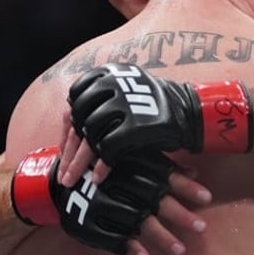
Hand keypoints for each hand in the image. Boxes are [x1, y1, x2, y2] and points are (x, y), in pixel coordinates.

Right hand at [11, 145, 208, 254]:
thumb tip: (194, 171)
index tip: (207, 197)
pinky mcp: (90, 220)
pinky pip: (111, 237)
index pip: (163, 175)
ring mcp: (105, 204)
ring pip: (137, 222)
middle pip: (154, 201)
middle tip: (201, 227)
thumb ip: (160, 166)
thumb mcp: (129, 159)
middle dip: (179, 214)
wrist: (57, 177)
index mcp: (132, 167)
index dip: (185, 186)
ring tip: (180, 250)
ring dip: (160, 237)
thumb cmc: (102, 167)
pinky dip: (127, 246)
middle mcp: (121, 185)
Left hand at [62, 62, 252, 183]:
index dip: (67, 130)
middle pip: (79, 122)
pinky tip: (97, 179)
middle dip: (69, 151)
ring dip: (80, 162)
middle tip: (62, 174)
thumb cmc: (156, 107)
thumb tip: (68, 119)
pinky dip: (102, 165)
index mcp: (107, 74)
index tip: (64, 150)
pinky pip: (109, 148)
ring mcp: (123, 103)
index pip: (75, 102)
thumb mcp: (125, 93)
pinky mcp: (135, 123)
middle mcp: (112, 84)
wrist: (191, 112)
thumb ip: (100, 104)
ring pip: (90, 137)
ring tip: (73, 181)